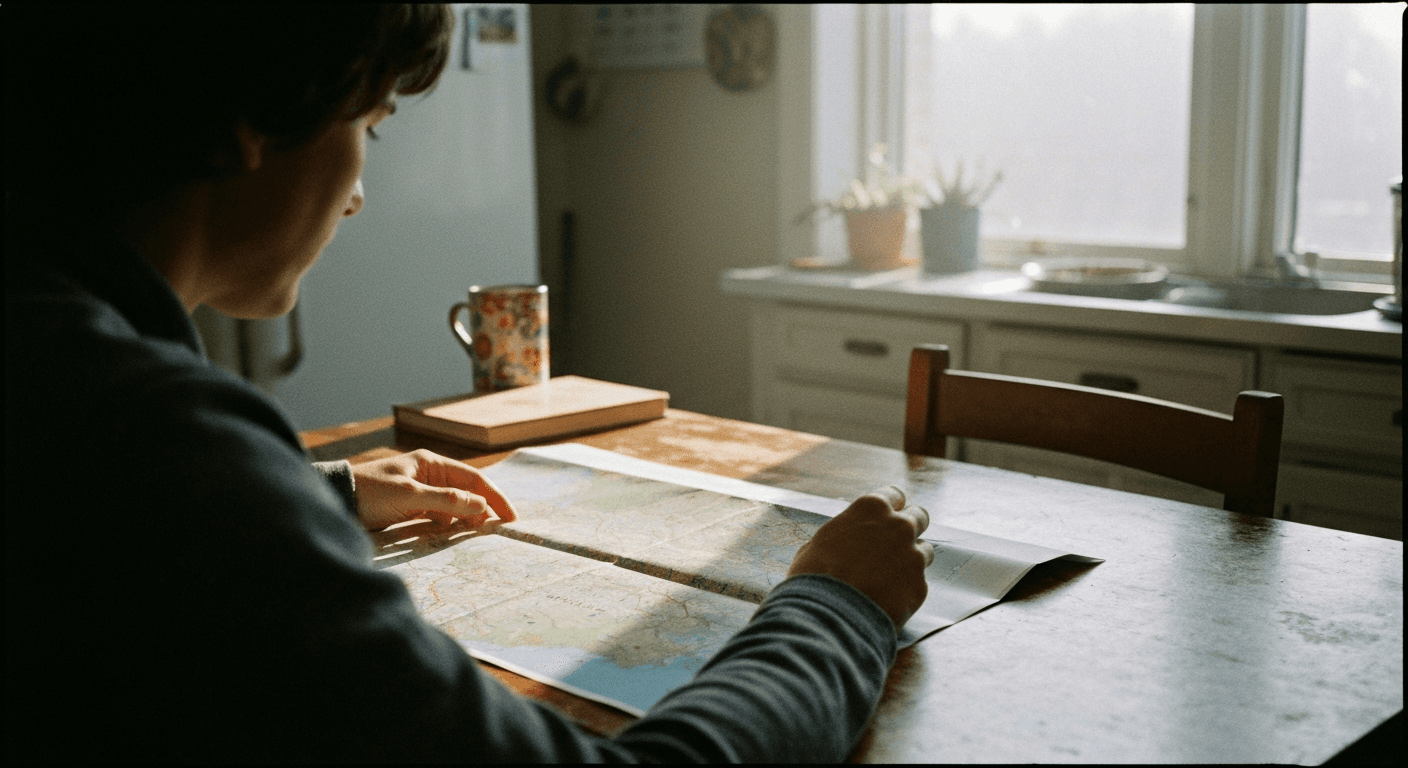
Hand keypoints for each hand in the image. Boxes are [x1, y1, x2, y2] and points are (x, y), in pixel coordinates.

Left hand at [350, 449, 517, 530]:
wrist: (336, 501)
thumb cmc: (371, 493)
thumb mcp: (410, 496)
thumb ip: (447, 500)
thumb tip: (481, 506)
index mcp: (432, 463)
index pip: (474, 479)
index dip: (495, 497)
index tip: (510, 518)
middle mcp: (430, 475)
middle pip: (467, 491)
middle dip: (484, 508)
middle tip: (498, 529)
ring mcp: (422, 492)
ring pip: (455, 505)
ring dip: (467, 518)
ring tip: (478, 534)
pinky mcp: (412, 509)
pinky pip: (440, 516)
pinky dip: (450, 525)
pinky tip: (454, 534)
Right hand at [787, 486, 933, 632]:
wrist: (828, 617)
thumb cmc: (815, 576)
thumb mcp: (819, 543)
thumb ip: (843, 534)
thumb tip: (843, 542)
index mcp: (871, 508)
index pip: (894, 494)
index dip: (890, 507)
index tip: (886, 518)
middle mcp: (899, 526)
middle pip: (919, 517)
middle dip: (910, 528)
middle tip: (895, 545)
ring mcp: (913, 556)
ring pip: (925, 550)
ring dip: (911, 560)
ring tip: (888, 578)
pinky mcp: (920, 586)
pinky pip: (919, 583)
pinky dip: (906, 589)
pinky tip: (886, 600)